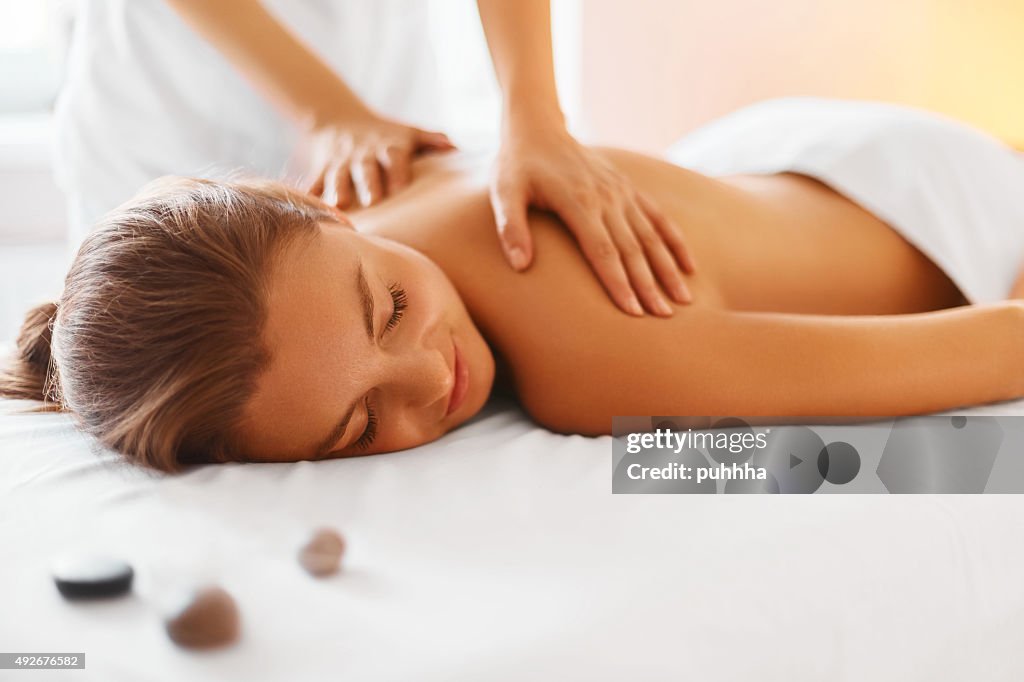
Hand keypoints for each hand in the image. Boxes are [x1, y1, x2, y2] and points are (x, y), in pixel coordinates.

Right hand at [305, 115, 455, 207]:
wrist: (338, 117)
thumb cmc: (385, 134)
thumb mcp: (408, 132)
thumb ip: (431, 140)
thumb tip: (456, 148)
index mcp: (388, 146)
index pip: (394, 156)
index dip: (397, 170)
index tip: (400, 188)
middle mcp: (364, 154)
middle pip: (366, 168)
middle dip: (368, 183)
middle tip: (374, 201)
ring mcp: (341, 162)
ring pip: (338, 175)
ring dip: (338, 190)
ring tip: (340, 206)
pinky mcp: (322, 168)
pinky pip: (315, 182)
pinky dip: (311, 195)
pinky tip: (308, 209)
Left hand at [490, 125, 695, 316]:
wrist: (538, 127)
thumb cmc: (516, 165)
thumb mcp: (503, 192)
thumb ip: (511, 228)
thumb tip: (519, 266)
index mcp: (578, 201)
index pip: (603, 251)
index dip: (618, 283)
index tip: (632, 312)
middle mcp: (606, 197)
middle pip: (632, 249)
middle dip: (649, 285)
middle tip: (663, 317)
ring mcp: (621, 192)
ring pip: (651, 236)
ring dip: (668, 269)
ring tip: (683, 300)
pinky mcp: (628, 189)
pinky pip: (658, 217)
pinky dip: (675, 242)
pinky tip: (689, 267)